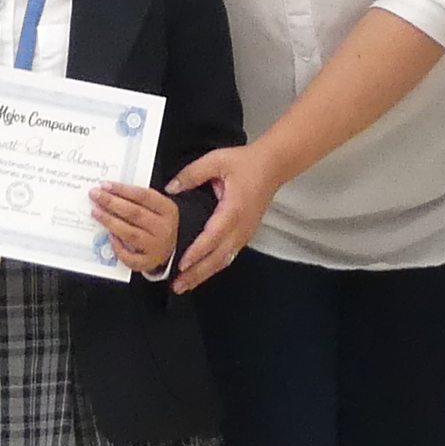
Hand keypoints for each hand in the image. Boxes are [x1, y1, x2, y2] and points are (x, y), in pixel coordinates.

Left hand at [90, 181, 181, 276]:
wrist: (171, 250)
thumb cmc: (158, 224)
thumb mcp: (158, 208)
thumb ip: (140, 200)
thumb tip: (110, 192)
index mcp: (168, 210)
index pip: (143, 196)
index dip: (122, 190)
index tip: (105, 185)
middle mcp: (164, 228)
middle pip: (134, 213)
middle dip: (111, 203)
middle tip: (95, 195)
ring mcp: (156, 247)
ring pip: (130, 233)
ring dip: (110, 221)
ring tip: (95, 212)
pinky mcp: (148, 263)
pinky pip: (129, 256)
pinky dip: (117, 246)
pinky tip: (108, 236)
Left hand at [164, 142, 291, 292]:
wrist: (272, 166)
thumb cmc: (247, 163)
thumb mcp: (216, 160)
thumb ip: (192, 174)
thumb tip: (171, 188)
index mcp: (234, 209)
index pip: (213, 236)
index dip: (197, 252)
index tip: (182, 263)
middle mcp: (241, 227)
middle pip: (218, 257)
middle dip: (197, 273)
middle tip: (178, 285)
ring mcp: (245, 233)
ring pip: (224, 260)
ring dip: (204, 274)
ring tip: (185, 284)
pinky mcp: (245, 235)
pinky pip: (228, 256)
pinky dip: (214, 267)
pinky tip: (201, 273)